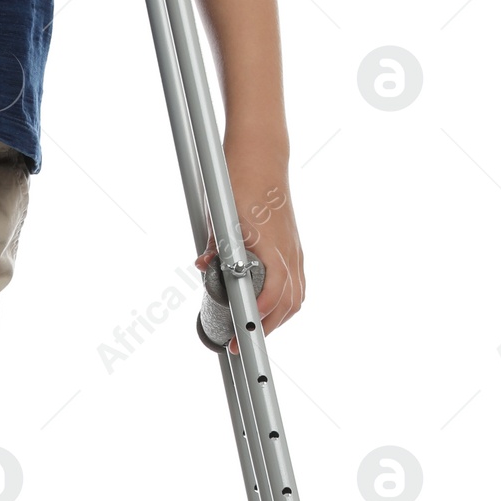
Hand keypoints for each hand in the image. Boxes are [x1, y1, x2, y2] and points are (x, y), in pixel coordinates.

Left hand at [194, 142, 303, 355]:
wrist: (261, 157)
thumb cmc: (239, 184)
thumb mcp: (219, 217)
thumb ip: (214, 246)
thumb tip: (202, 267)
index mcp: (273, 248)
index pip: (272, 296)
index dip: (256, 320)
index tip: (240, 335)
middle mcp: (289, 252)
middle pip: (288, 304)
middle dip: (266, 329)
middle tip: (242, 343)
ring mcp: (294, 250)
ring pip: (297, 296)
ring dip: (278, 318)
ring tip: (255, 331)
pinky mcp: (293, 247)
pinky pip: (297, 283)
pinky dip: (285, 302)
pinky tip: (270, 310)